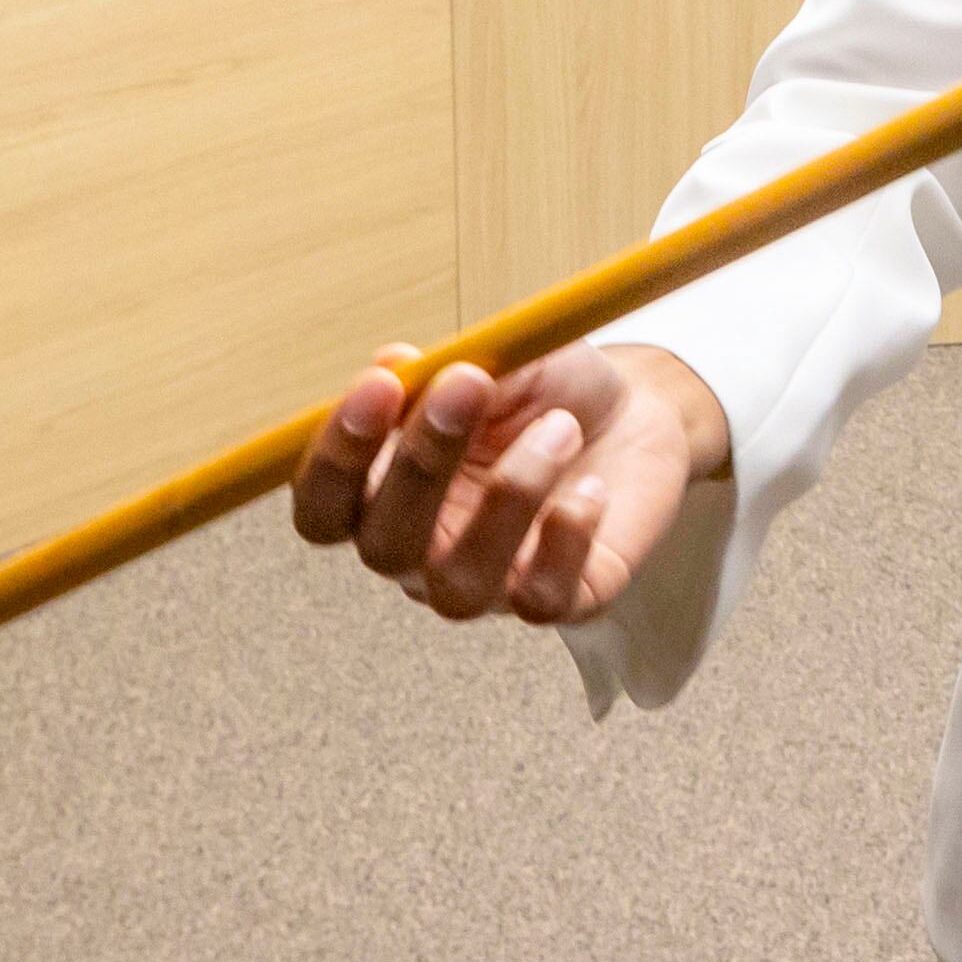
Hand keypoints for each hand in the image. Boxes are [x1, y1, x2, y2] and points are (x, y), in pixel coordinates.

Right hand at [292, 340, 724, 627]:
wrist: (639, 413)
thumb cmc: (545, 391)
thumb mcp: (498, 361)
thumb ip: (444, 369)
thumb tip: (396, 365)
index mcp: (385, 493)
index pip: (323, 507)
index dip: (334, 459)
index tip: (378, 385)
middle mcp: (422, 552)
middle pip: (383, 547)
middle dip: (422, 464)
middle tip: (470, 382)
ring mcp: (488, 585)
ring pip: (460, 585)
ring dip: (510, 497)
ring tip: (561, 427)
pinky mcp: (560, 600)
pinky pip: (541, 600)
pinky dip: (566, 540)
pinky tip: (593, 489)